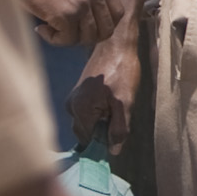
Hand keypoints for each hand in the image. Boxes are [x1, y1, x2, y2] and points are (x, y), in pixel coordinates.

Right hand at [68, 20, 143, 153]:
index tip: (116, 136)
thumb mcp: (125, 102)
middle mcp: (71, 106)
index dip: (103, 142)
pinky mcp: (78, 93)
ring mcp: (73, 99)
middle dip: (103, 130)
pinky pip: (88, 112)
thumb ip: (118, 129)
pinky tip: (112, 100)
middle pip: (87, 132)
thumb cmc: (122, 71)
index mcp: (80, 110)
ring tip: (117, 105)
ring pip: (88, 121)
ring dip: (102, 120)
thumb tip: (113, 151)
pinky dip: (100, 112)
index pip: (88, 141)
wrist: (116, 45)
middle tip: (119, 116)